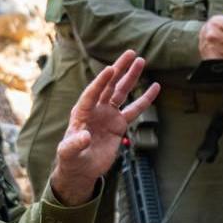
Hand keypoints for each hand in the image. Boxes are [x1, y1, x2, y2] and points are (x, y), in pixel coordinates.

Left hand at [51, 50, 159, 205]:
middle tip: (130, 54)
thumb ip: (74, 144)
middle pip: (109, 85)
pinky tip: (155, 87)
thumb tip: (84, 136)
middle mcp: (96, 109)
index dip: (100, 81)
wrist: (82, 169)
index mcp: (82, 112)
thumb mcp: (68, 152)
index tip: (110, 69)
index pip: (92, 93)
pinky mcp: (119, 124)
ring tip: (141, 61)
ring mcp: (108, 115)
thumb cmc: (71, 159)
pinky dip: (145, 99)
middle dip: (119, 69)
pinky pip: (134, 109)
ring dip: (131, 77)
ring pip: (122, 92)